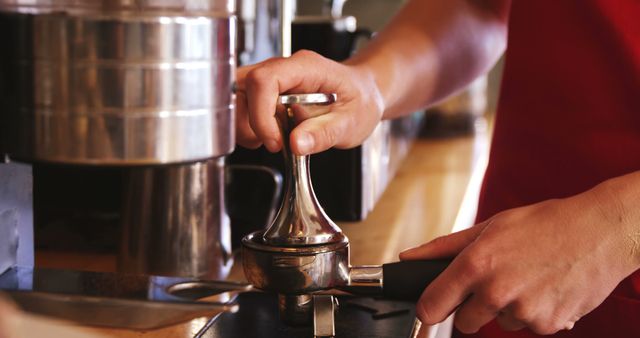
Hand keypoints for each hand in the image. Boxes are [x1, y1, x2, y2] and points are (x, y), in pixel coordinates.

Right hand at [235, 50, 383, 154]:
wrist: (363, 94)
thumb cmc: (360, 100)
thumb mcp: (352, 122)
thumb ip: (324, 133)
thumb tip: (296, 144)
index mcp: (305, 67)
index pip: (264, 80)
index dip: (261, 114)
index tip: (274, 141)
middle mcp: (283, 69)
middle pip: (241, 86)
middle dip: (246, 121)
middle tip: (270, 143)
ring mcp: (272, 80)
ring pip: (236, 97)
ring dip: (245, 126)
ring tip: (272, 141)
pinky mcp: (267, 94)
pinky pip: (242, 106)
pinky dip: (248, 127)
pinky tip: (270, 137)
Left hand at [400, 179, 639, 333]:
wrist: (599, 232)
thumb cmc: (544, 224)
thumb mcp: (489, 226)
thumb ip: (443, 247)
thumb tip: (409, 257)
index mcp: (476, 265)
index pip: (432, 307)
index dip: (429, 309)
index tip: (431, 308)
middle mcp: (496, 292)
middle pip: (464, 323)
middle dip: (472, 308)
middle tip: (493, 283)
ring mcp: (523, 311)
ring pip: (499, 322)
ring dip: (506, 307)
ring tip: (526, 278)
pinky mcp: (547, 325)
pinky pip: (527, 326)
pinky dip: (532, 312)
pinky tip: (543, 288)